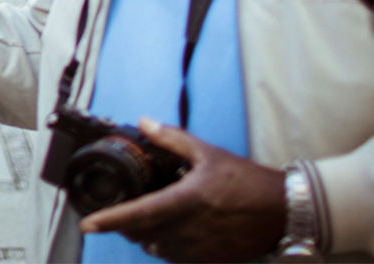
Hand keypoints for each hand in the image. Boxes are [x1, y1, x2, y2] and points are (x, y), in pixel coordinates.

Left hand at [78, 118, 285, 261]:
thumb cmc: (248, 182)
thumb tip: (145, 123)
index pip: (139, 214)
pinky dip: (168, 247)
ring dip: (147, 237)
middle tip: (120, 212)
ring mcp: (201, 249)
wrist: (285, 212)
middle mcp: (190, 230)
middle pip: (143, 235)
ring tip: (147, 219)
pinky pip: (179, 258)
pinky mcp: (212, 261)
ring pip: (158, 249)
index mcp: (186, 201)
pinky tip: (172, 231)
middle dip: (127, 226)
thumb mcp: (208, 153)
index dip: (110, 221)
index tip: (88, 224)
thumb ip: (172, 139)